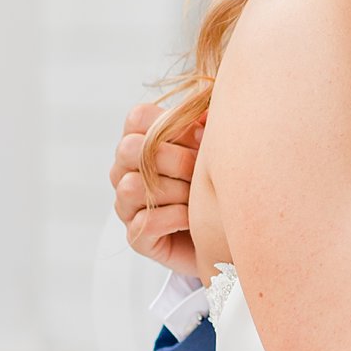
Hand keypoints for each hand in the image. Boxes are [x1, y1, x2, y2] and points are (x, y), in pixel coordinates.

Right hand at [111, 101, 203, 275]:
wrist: (225, 240)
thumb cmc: (215, 189)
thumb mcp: (215, 153)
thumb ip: (210, 127)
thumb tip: (210, 110)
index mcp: (141, 143)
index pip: (138, 117)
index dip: (170, 124)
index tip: (202, 139)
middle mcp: (125, 171)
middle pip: (129, 148)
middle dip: (174, 158)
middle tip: (201, 171)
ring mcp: (127, 205)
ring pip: (132, 186)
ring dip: (174, 191)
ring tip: (198, 199)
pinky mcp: (137, 238)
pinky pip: (145, 222)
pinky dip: (175, 219)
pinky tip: (193, 221)